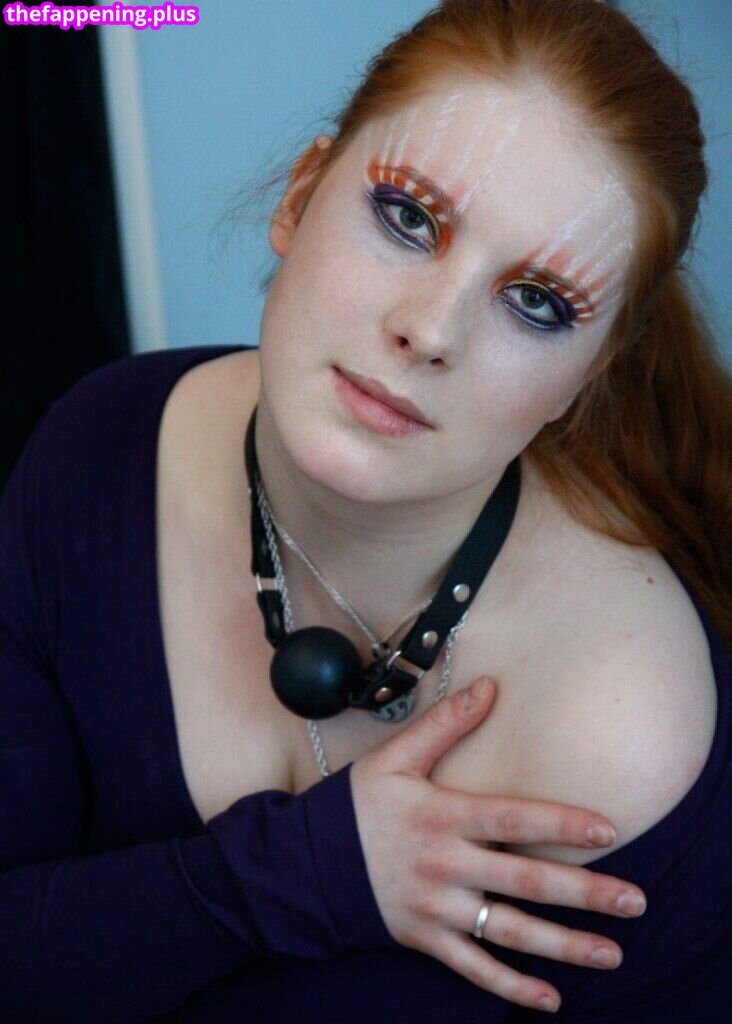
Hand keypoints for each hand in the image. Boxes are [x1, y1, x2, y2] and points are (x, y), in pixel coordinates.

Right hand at [350, 676, 646, 1014]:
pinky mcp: (425, 938)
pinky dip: (512, 988)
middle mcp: (446, 866)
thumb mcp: (395, 757)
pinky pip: (474, 970)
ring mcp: (437, 909)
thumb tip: (490, 687)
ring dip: (565, 946)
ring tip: (612, 954)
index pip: (513, 819)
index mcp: (443, 816)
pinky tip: (550, 999)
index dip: (561, 824)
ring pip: (510, 933)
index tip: (608, 829)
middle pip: (526, 882)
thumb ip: (444, 724)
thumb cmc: (357, 805)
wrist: (304, 863)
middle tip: (635, 902)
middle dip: (585, 894)